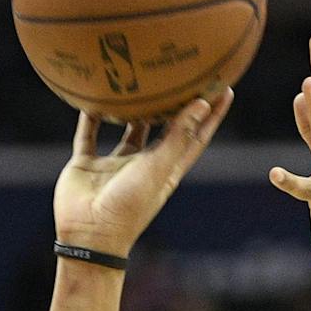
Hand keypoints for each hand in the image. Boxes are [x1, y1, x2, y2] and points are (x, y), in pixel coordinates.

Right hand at [52, 90, 232, 257]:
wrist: (88, 235)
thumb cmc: (128, 208)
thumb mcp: (158, 169)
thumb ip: (178, 136)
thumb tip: (204, 103)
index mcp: (166, 170)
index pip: (195, 136)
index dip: (211, 114)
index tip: (223, 87)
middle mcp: (143, 165)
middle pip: (164, 129)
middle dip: (176, 105)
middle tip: (184, 75)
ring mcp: (115, 165)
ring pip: (128, 130)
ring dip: (134, 109)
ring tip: (140, 80)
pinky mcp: (87, 165)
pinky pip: (88, 135)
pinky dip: (90, 118)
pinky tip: (92, 97)